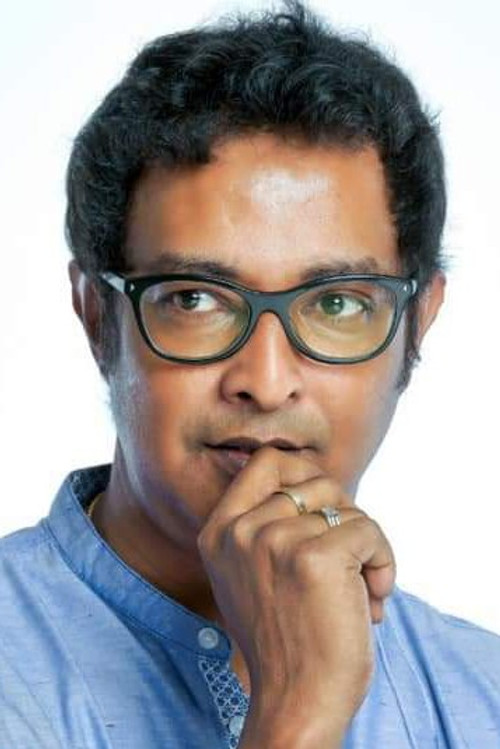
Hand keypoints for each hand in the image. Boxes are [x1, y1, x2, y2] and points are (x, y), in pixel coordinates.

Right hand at [197, 446, 395, 747]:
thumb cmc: (286, 640)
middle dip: (346, 515)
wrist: (295, 702)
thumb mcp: (251, 575)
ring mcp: (273, 540)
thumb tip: (318, 481)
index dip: (305, 473)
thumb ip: (267, 526)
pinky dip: (385, 562)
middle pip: (315, 481)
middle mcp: (239, 531)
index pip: (265, 461)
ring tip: (365, 588)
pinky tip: (375, 598)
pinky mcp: (314, 557)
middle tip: (352, 559)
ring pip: (347, 507)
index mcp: (218, 532)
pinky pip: (369, 531)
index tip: (328, 509)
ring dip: (367, 545)